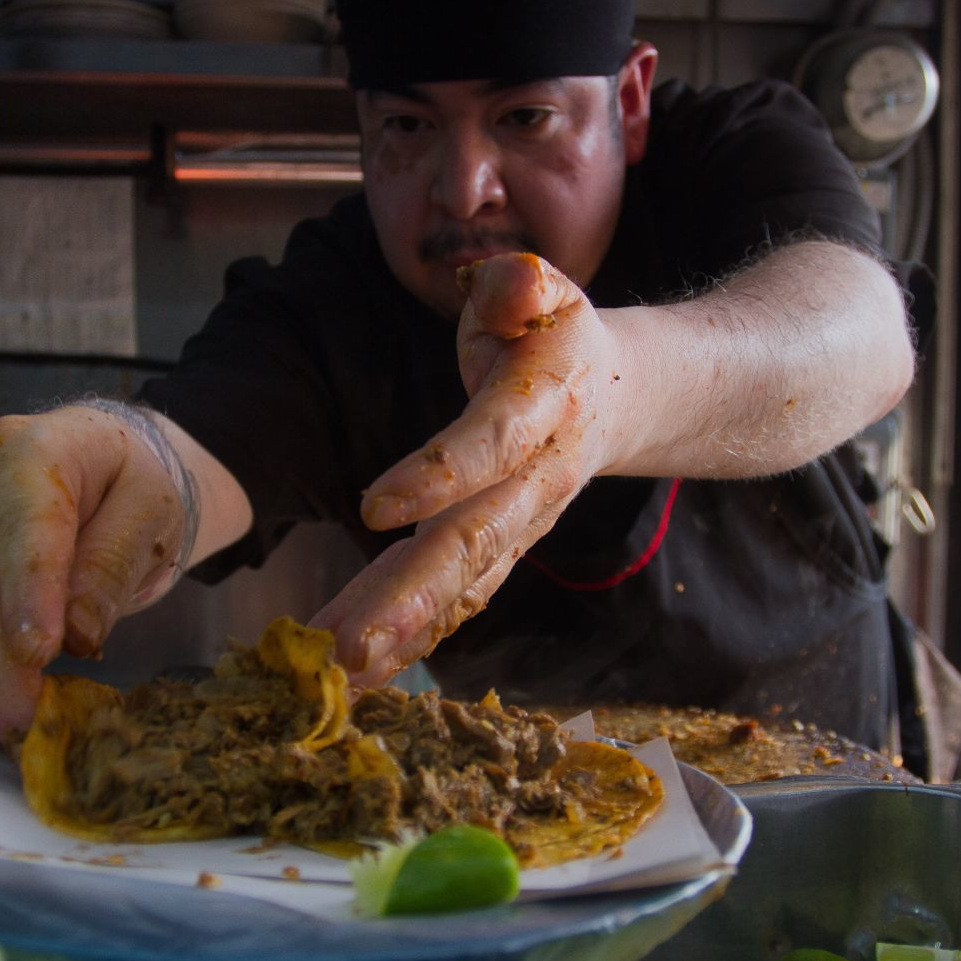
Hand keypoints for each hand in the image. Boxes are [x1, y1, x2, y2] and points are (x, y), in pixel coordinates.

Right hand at [0, 402, 195, 740]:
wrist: (97, 473)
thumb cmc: (125, 486)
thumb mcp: (150, 509)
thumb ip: (114, 561)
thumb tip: (79, 631)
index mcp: (22, 452)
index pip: (20, 528)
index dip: (27, 594)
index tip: (40, 653)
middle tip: (30, 723)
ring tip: (20, 729)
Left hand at [312, 252, 630, 683]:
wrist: (619, 397)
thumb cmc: (555, 334)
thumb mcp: (546, 291)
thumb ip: (524, 288)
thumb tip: (510, 287)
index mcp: (544, 407)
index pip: (491, 444)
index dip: (438, 474)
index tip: (373, 506)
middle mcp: (537, 479)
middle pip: (474, 541)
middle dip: (410, 595)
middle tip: (349, 645)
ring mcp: (520, 525)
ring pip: (462, 583)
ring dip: (402, 629)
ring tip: (340, 670)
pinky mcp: (499, 551)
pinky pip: (455, 598)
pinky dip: (410, 637)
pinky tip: (360, 674)